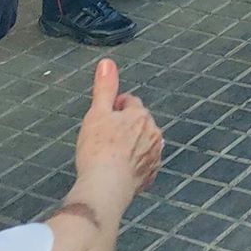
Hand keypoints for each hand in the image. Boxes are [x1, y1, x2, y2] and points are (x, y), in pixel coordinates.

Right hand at [73, 59, 163, 207]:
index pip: (130, 102)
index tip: (102, 117)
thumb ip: (104, 88)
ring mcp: (154, 156)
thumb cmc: (98, 150)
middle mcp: (153, 133)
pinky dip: (133, 165)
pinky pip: (143, 165)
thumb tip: (107, 62)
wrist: (105, 188)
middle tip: (103, 138)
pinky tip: (119, 171)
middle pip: (138, 123)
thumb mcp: (97, 114)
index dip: (114, 108)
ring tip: (109, 156)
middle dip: (123, 126)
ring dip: (130, 146)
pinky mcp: (150, 176)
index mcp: (141, 116)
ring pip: (142, 143)